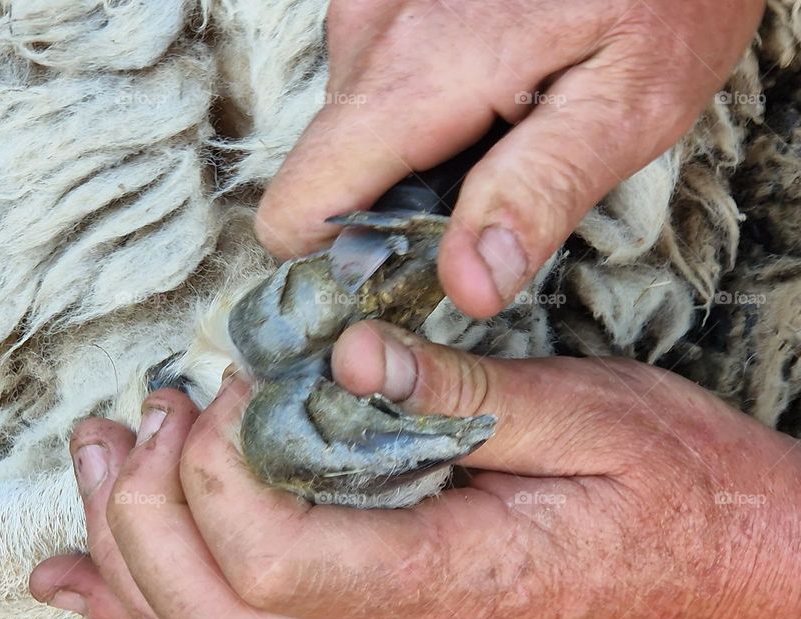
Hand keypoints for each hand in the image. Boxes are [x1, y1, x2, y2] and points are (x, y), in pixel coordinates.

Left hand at [31, 320, 800, 618]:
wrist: (726, 559)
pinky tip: (85, 576)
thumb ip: (461, 390)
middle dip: (143, 521)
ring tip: (99, 458)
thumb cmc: (670, 485)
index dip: (220, 472)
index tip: (231, 387)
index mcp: (457, 578)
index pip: (280, 561)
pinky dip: (147, 607)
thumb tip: (345, 352)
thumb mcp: (586, 410)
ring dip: (130, 556)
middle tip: (142, 418)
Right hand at [255, 0, 763, 317]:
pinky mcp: (383, 4)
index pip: (295, 212)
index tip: (401, 282)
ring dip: (413, 161)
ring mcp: (369, 11)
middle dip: (392, 211)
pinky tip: (486, 94)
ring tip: (501, 130)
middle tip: (488, 194)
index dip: (335, 267)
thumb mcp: (624, 105)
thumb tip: (468, 287)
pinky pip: (373, 95)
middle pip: (325, 181)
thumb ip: (538, 195)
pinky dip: (421, 117)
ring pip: (351, 139)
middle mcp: (368, 37)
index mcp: (414, 77)